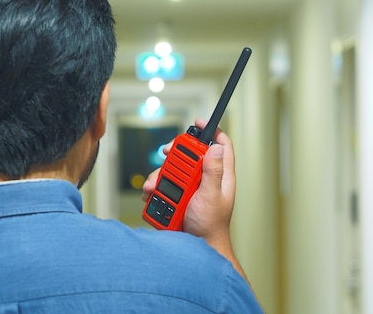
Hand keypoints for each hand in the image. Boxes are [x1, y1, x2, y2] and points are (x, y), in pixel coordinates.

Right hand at [142, 120, 242, 274]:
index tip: (197, 124)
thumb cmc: (210, 226)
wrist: (197, 247)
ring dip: (160, 174)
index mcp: (220, 176)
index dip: (212, 131)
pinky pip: (164, 185)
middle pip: (191, 154)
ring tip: (154, 186)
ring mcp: (191, 188)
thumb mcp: (211, 196)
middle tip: (165, 152)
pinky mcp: (178, 197)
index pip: (221, 145)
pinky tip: (151, 193)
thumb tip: (215, 147)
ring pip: (173, 169)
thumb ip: (213, 172)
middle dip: (175, 152)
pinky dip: (156, 187)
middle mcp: (206, 179)